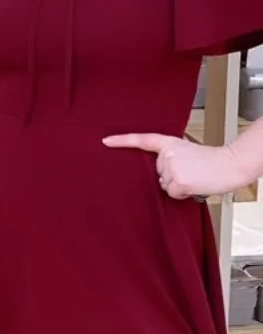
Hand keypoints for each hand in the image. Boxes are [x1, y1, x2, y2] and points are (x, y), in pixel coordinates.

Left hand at [102, 132, 251, 199]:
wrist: (228, 165)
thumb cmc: (209, 161)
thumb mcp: (186, 152)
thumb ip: (169, 159)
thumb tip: (158, 177)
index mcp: (169, 143)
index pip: (142, 140)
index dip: (122, 141)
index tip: (105, 141)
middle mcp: (167, 154)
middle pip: (156, 173)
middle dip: (169, 176)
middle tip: (190, 170)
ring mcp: (171, 168)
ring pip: (164, 185)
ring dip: (177, 185)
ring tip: (194, 176)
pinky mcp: (177, 182)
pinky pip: (171, 193)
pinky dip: (182, 193)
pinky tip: (194, 185)